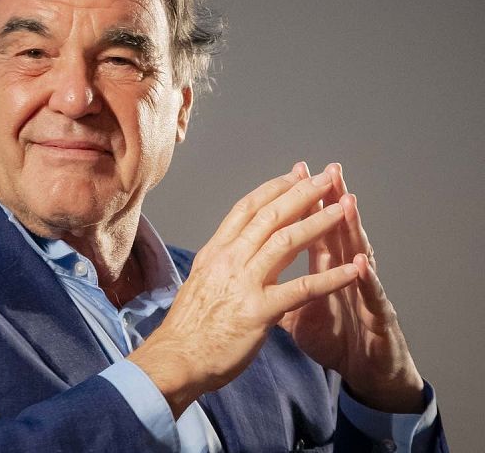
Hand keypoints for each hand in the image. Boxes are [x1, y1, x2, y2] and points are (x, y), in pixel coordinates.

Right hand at [128, 166, 358, 416]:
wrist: (176, 358)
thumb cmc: (188, 326)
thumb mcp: (202, 281)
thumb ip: (223, 262)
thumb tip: (240, 248)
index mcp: (216, 251)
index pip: (247, 209)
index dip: (274, 188)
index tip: (296, 173)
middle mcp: (229, 258)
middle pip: (271, 215)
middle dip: (302, 192)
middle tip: (327, 176)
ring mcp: (244, 282)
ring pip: (287, 241)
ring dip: (320, 222)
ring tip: (345, 208)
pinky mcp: (259, 310)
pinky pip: (302, 288)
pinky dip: (332, 277)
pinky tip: (355, 268)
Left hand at [279, 162, 424, 412]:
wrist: (366, 372)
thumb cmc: (335, 339)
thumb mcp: (298, 311)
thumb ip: (279, 286)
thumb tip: (250, 271)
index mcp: (325, 268)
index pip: (311, 227)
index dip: (304, 202)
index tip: (295, 171)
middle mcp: (347, 273)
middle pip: (337, 230)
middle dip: (331, 200)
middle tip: (328, 170)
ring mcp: (364, 293)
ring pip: (359, 255)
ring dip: (352, 229)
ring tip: (347, 201)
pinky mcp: (379, 320)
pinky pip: (371, 298)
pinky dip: (365, 281)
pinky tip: (362, 264)